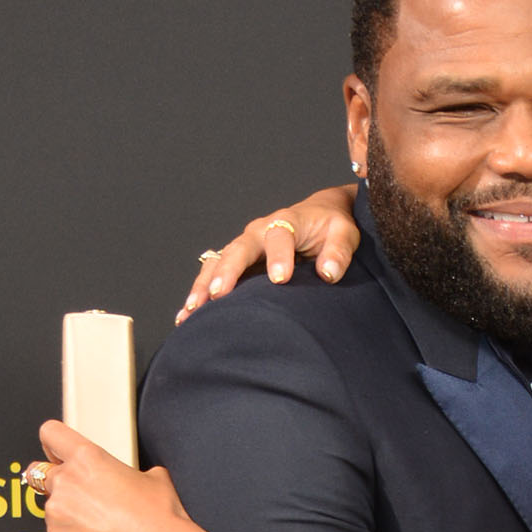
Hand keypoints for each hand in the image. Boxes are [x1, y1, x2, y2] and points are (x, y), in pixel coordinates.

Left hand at [30, 421, 188, 531]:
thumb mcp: (154, 479)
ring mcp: (58, 511)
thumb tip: (138, 479)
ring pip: (52, 507)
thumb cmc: (158, 517)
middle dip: (57, 484)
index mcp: (87, 457)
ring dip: (67, 514)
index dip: (53, 444)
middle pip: (40, 473)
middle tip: (80, 498)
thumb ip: (132, 473)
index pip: (51, 434)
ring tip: (97, 527)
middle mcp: (66, 480)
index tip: (56, 453)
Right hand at [176, 188, 360, 322]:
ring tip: (192, 310)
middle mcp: (259, 232)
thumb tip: (328, 274)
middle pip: (238, 250)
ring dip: (204, 286)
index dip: (278, 256)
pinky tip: (187, 315)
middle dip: (227, 272)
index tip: (281, 279)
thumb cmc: (332, 227)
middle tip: (218, 295)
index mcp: (287, 221)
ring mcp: (245, 247)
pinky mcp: (239, 263)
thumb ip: (338, 251)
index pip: (279, 235)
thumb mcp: (344, 233)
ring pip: (218, 262)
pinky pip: (214, 275)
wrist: (320, 216)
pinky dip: (200, 293)